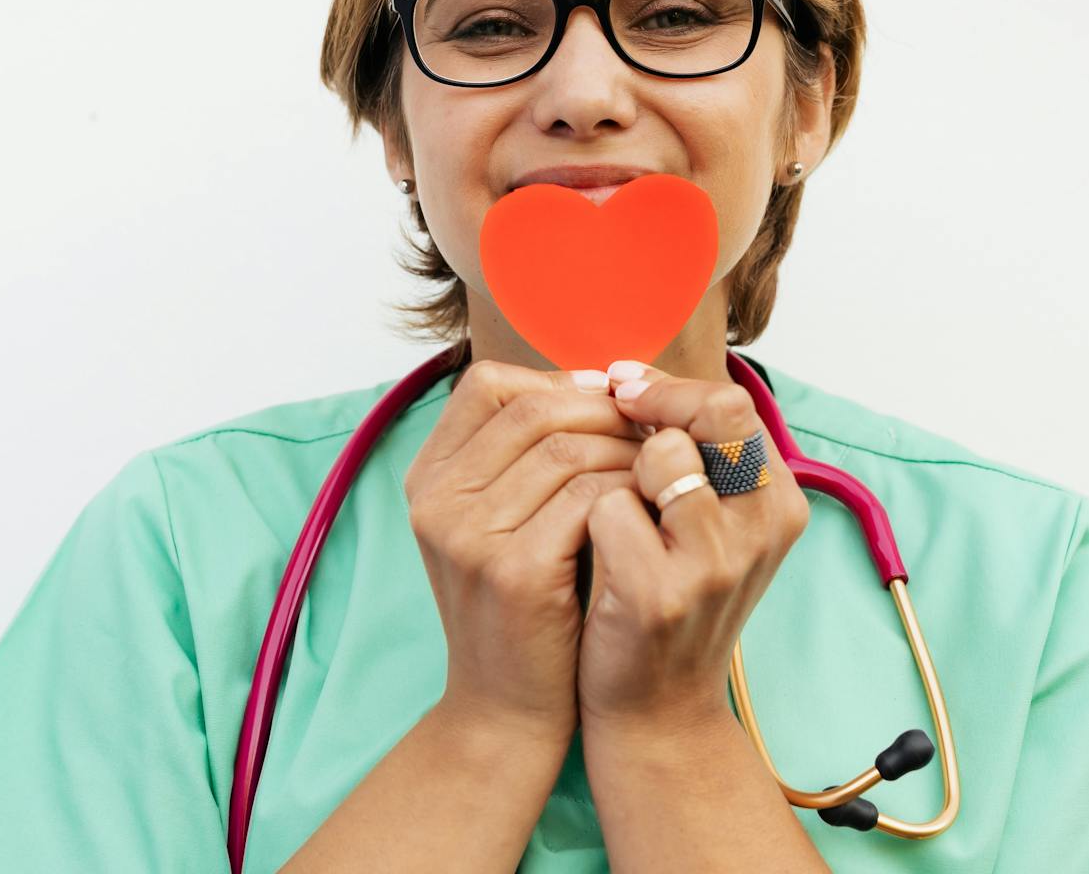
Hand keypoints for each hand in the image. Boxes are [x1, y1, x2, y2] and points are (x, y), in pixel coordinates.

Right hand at [401, 359, 650, 737]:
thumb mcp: (501, 520)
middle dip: (605, 410)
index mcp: (428, 476)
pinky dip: (630, 492)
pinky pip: (588, 497)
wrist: (506, 708)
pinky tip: (652, 505)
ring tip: (660, 465)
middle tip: (653, 426)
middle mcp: (435, 498)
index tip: (609, 398)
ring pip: (568, 448)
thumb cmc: (525, 603)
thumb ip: (527, 454)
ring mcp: (468, 534)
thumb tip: (604, 381)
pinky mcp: (512, 570)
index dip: (556, 380)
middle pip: (534, 409)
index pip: (487, 384)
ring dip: (627, 449)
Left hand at [575, 358, 811, 731]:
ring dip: (616, 465)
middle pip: (714, 414)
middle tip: (608, 414)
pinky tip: (587, 550)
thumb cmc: (665, 597)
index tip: (622, 387)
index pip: (735, 402)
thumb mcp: (700, 524)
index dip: (671, 387)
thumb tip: (624, 373)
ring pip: (659, 454)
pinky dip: (586, 517)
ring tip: (603, 502)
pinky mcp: (663, 592)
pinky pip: (609, 507)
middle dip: (652, 406)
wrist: (654, 711)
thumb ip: (688, 453)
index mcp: (779, 502)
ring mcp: (718, 562)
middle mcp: (764, 528)